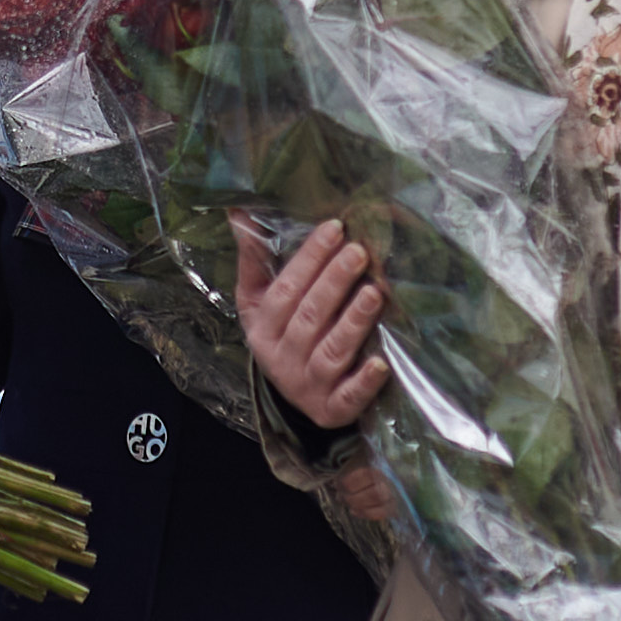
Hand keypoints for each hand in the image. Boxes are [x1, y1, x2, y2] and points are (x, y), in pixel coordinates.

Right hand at [237, 219, 388, 429]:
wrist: (293, 400)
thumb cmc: (281, 335)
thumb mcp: (259, 301)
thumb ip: (254, 258)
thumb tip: (239, 209)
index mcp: (262, 327)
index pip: (285, 290)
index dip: (309, 259)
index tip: (335, 228)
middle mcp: (281, 357)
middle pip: (309, 317)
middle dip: (335, 282)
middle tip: (360, 252)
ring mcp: (307, 386)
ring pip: (330, 353)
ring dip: (352, 323)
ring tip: (375, 293)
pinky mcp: (331, 410)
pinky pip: (347, 397)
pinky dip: (364, 382)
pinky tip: (381, 364)